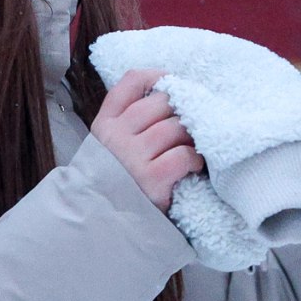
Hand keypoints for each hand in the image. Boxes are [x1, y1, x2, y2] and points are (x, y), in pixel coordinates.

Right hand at [91, 68, 201, 213]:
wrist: (105, 224)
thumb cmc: (117, 181)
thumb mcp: (110, 147)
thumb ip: (127, 120)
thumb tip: (168, 92)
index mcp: (105, 124)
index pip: (131, 82)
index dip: (157, 76)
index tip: (173, 83)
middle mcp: (116, 136)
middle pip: (162, 101)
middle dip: (181, 110)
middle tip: (189, 126)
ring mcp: (133, 157)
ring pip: (176, 126)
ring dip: (191, 136)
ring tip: (191, 148)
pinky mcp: (152, 179)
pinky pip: (184, 155)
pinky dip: (195, 159)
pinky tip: (193, 167)